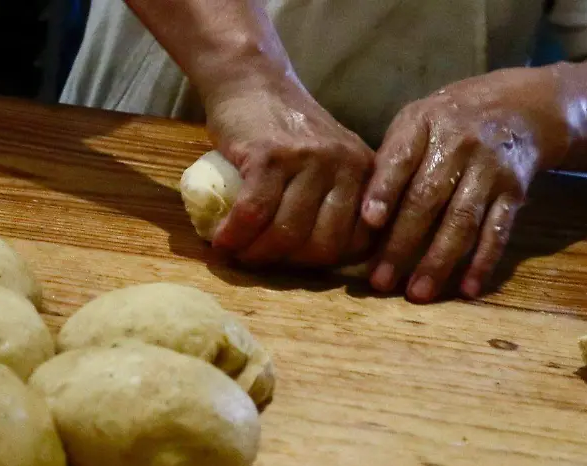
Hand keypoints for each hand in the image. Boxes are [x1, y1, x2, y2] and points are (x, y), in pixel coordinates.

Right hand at [206, 75, 374, 266]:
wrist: (254, 82)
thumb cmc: (288, 131)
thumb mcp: (330, 161)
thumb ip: (339, 199)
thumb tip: (327, 259)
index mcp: (365, 173)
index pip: (357, 241)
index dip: (322, 262)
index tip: (294, 260)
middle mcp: (344, 165)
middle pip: (321, 244)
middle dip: (289, 263)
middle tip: (262, 260)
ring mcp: (308, 159)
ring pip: (286, 232)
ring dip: (256, 253)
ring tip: (238, 253)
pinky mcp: (270, 155)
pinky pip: (253, 212)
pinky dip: (235, 234)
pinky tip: (222, 240)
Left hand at [360, 66, 572, 301]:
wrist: (519, 108)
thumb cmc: (448, 124)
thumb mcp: (415, 123)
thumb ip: (389, 161)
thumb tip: (359, 216)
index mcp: (425, 124)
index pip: (401, 158)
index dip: (384, 190)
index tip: (369, 222)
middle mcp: (460, 144)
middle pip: (428, 199)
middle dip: (402, 244)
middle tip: (380, 280)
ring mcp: (490, 169)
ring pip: (462, 221)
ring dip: (439, 261)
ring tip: (417, 293)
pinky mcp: (514, 192)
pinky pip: (498, 231)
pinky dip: (483, 262)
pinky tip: (468, 289)